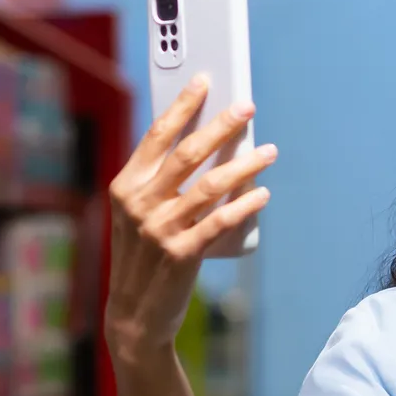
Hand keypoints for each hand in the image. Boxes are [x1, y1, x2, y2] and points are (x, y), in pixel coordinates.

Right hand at [105, 77, 276, 366]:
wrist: (134, 314)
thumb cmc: (143, 257)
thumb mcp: (139, 216)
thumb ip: (162, 184)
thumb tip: (208, 146)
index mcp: (126, 186)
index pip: (157, 136)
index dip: (182, 105)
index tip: (205, 81)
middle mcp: (139, 203)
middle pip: (188, 153)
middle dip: (221, 125)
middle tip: (248, 107)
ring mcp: (160, 229)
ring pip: (211, 185)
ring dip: (245, 165)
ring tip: (269, 152)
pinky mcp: (181, 253)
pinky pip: (220, 222)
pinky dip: (245, 205)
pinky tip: (263, 195)